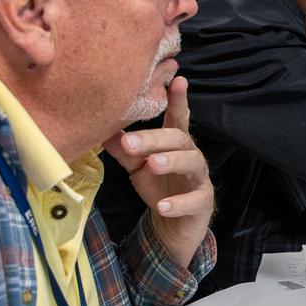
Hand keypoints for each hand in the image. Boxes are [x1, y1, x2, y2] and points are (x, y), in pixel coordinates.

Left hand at [103, 76, 213, 266]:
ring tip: (153, 164)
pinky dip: (179, 203)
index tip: (177, 80)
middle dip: (155, 138)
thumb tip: (102, 130)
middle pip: (179, 139)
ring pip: (192, 163)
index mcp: (176, 143)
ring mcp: (199, 178)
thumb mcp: (137, 166)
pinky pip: (194, 200)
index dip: (178, 100)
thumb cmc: (158, 186)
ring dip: (172, 161)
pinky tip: (162, 206)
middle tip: (130, 141)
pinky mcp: (203, 202)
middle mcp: (191, 155)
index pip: (177, 118)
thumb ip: (125, 149)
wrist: (174, 225)